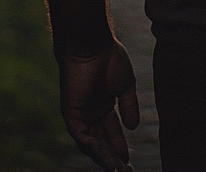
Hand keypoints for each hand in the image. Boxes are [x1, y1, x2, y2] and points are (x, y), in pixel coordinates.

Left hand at [60, 39, 140, 171]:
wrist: (93, 45)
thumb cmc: (109, 58)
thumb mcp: (125, 85)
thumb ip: (129, 106)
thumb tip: (133, 128)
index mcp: (104, 105)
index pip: (111, 133)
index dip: (119, 146)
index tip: (128, 161)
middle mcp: (91, 112)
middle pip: (101, 142)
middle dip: (112, 157)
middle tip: (125, 171)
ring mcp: (81, 114)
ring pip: (91, 143)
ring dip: (103, 157)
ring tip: (116, 169)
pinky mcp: (71, 113)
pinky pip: (81, 136)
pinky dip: (92, 147)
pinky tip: (104, 156)